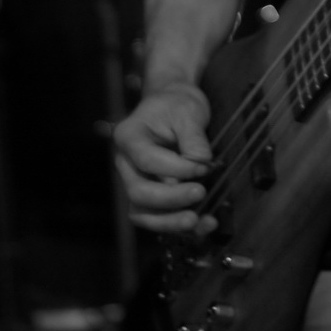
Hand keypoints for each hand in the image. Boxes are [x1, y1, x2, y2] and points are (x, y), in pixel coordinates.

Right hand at [113, 82, 217, 234]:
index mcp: (128, 137)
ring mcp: (134, 182)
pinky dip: (177, 225)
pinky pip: (156, 218)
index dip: (177, 169)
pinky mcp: (148, 197)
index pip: (148, 161)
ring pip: (142, 213)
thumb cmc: (176, 105)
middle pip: (138, 192)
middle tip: (200, 192)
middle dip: (171, 199)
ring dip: (170, 222)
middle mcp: (125, 164)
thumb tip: (203, 163)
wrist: (173, 106)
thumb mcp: (187, 111)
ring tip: (197, 221)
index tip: (205, 167)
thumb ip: (194, 138)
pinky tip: (203, 224)